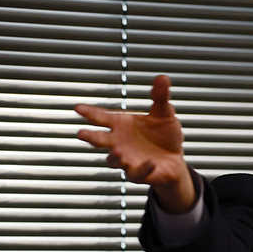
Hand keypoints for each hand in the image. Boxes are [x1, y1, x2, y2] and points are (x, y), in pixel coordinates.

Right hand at [74, 74, 195, 211]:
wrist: (174, 160)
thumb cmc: (163, 136)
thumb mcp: (163, 113)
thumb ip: (160, 97)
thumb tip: (162, 77)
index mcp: (121, 125)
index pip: (101, 118)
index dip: (89, 113)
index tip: (77, 108)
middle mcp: (119, 143)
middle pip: (100, 140)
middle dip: (91, 137)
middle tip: (81, 133)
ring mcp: (127, 160)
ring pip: (114, 161)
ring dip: (114, 156)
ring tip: (116, 150)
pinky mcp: (140, 174)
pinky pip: (138, 173)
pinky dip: (143, 169)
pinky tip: (150, 163)